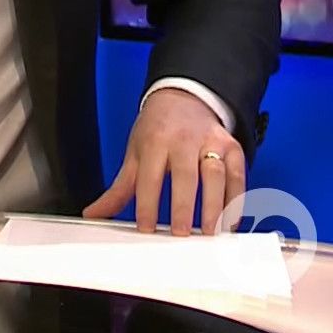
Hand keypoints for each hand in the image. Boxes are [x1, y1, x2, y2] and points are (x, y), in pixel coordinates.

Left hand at [83, 88, 244, 234]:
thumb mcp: (134, 153)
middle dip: (184, 206)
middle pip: (186, 175)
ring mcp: (211, 142)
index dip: (147, 204)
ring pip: (216, 175)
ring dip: (215, 206)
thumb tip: (94, 214)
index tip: (146, 228)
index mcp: (155, 141)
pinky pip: (238, 175)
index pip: (150, 177)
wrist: (183, 98)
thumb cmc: (156, 130)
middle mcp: (184, 140)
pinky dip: (236, 200)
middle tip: (182, 233)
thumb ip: (119, 188)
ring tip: (209, 233)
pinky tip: (230, 221)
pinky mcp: (233, 147)